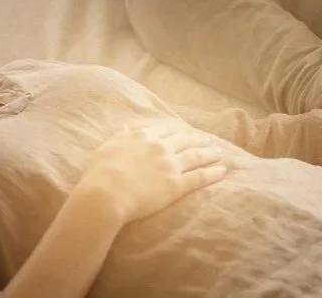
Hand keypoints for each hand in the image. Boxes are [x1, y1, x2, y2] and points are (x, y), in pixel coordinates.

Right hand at [76, 123, 227, 223]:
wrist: (105, 194)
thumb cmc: (99, 173)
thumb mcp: (107, 147)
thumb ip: (120, 136)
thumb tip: (128, 127)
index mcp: (143, 137)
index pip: (165, 129)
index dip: (177, 130)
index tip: (184, 131)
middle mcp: (160, 147)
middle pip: (185, 140)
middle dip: (198, 139)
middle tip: (208, 140)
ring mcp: (170, 165)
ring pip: (196, 156)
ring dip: (209, 153)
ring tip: (219, 153)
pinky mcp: (176, 185)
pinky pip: (199, 177)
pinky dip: (212, 173)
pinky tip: (222, 171)